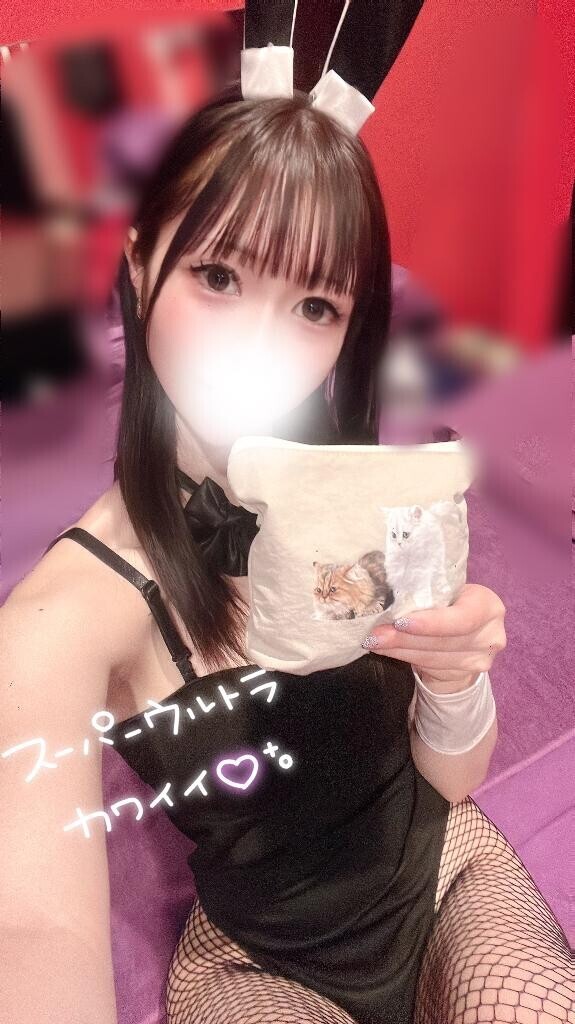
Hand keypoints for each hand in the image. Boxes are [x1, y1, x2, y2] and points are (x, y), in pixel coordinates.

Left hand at [361, 584, 506, 691]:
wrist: (466, 637)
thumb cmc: (450, 605)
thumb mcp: (447, 594)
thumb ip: (428, 594)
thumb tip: (384, 594)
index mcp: (487, 604)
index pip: (462, 617)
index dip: (432, 622)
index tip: (400, 622)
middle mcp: (491, 633)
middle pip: (444, 640)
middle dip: (404, 638)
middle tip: (375, 635)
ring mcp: (481, 658)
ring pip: (433, 656)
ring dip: (399, 650)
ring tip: (375, 641)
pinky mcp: (468, 675)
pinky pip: (431, 667)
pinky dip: (405, 657)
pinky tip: (387, 650)